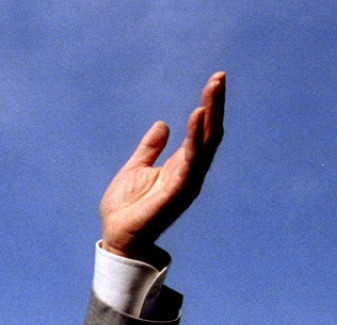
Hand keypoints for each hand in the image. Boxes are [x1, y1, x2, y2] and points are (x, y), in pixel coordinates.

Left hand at [100, 71, 225, 262]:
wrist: (117, 235)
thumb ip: (150, 148)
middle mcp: (189, 171)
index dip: (209, 107)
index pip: (201, 131)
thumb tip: (162, 125)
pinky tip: (198, 116)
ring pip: (206, 143)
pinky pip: (192, 160)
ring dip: (210, 115)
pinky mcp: (179, 190)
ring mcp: (187, 181)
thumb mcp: (135, 168)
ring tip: (212, 89)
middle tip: (219, 78)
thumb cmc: (126, 208)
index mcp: (180, 165)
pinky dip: (196, 138)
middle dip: (215, 105)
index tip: (215, 81)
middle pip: (210, 133)